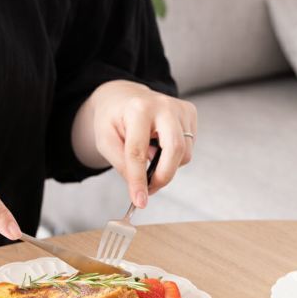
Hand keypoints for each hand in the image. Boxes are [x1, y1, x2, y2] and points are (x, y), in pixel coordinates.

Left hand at [72, 80, 196, 207]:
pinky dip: (174, 156)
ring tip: (150, 159)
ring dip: (167, 166)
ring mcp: (180, 109)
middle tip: (150, 190)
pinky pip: (188, 148)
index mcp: (138, 109)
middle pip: (175, 150)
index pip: (138, 151)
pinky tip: (160, 146)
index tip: (140, 200)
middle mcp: (163, 105)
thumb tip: (140, 188)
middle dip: (163, 177)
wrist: (124, 97)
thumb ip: (121, 164)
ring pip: (184, 153)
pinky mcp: (190, 113)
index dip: (139, 180)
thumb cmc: (113, 118)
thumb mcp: (105, 140)